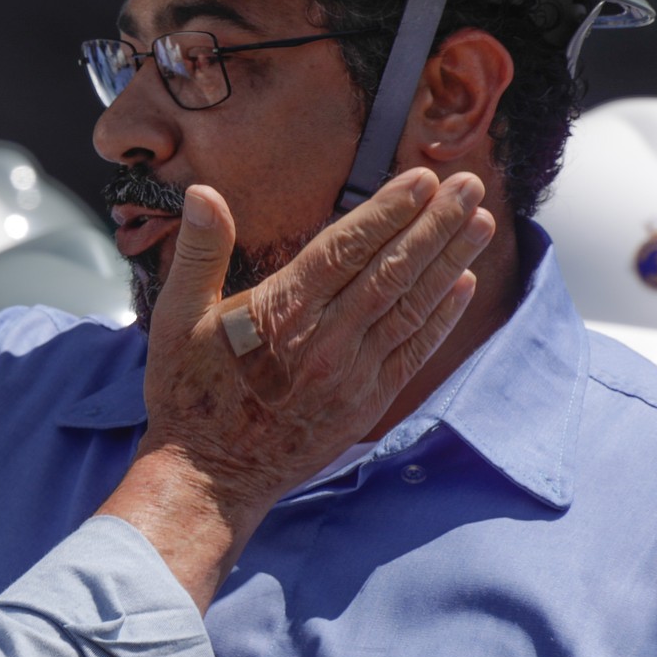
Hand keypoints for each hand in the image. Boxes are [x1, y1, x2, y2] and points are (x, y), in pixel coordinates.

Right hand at [101, 168, 489, 606]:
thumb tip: (203, 192)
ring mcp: (350, 374)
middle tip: (469, 185)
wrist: (209, 477)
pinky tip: (462, 284)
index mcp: (279, 312)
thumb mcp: (176, 316)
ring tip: (480, 222)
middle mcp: (323, 341)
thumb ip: (199, 251)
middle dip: (434, 224)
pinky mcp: (365, 403)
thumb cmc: (187, 392)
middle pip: (390, 271)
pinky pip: (412, 351)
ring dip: (449, 261)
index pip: (346, 249)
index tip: (423, 179)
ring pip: (410, 306)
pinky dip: (440, 316)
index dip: (388, 211)